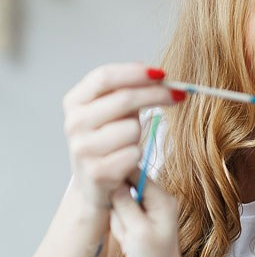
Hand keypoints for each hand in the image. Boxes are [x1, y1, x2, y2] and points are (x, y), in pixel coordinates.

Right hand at [63, 63, 174, 213]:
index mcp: (75, 102)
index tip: (161, 73)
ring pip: (132, 128)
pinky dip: (138, 155)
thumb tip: (158, 75)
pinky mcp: (97, 172)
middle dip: (157, 94)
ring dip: (140, 134)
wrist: (92, 184)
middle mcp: (74, 123)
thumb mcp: (112, 111)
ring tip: (129, 143)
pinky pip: (135, 154)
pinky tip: (127, 161)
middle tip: (179, 93)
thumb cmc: (108, 141)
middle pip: (124, 99)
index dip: (135, 72)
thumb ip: (128, 91)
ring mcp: (83, 148)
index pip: (104, 77)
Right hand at [109, 177, 185, 256]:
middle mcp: (155, 199)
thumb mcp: (138, 231)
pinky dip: (119, 228)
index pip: (136, 173)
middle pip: (123, 189)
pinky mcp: (137, 218)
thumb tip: (114, 182)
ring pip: (118, 204)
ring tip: (129, 239)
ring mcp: (145, 209)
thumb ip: (125, 205)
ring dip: (119, 222)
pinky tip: (128, 241)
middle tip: (126, 228)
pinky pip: (119, 216)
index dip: (118, 176)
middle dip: (119, 209)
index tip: (104, 184)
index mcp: (161, 198)